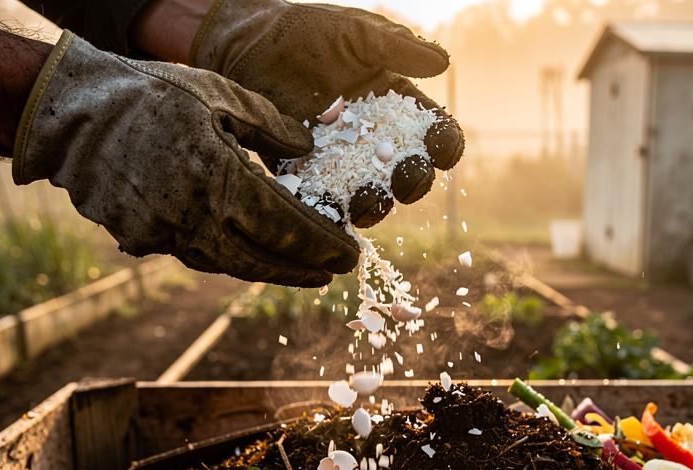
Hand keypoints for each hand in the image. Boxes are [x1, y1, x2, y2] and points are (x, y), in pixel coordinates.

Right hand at [12, 32, 358, 286]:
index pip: (285, 225)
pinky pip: (197, 255)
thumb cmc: (145, 94)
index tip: (349, 254)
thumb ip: (267, 124)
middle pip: (262, 259)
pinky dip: (231, 257)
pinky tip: (251, 252)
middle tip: (334, 272)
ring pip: (230, 265)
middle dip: (303, 269)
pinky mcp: (141, 239)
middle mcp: (192, 217)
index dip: (321, 244)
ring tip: (302, 270)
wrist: (67, 114)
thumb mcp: (215, 93)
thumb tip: (306, 150)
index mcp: (217, 178)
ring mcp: (164, 235)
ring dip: (269, 270)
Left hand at [136, 0, 464, 227]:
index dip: (444, 144)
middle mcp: (375, 141)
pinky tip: (330, 211)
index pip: (434, 133)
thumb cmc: (306, 33)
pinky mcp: (307, 179)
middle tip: (405, 176)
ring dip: (378, 204)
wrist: (248, 47)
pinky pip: (325, 204)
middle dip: (414, 180)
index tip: (440, 147)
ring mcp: (343, 164)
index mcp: (397, 107)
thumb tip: (444, 62)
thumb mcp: (356, 34)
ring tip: (369, 198)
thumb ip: (396, 47)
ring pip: (373, 197)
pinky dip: (331, 213)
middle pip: (409, 172)